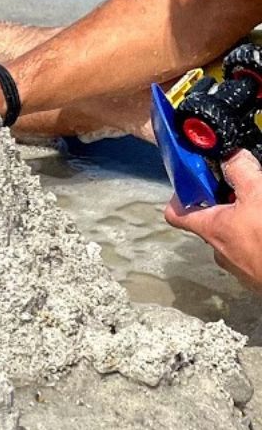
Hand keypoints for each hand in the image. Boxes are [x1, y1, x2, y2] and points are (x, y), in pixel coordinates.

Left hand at [165, 149, 261, 290]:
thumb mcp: (257, 193)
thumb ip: (240, 170)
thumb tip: (230, 155)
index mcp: (211, 229)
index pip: (175, 212)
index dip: (182, 192)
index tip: (197, 178)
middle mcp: (219, 250)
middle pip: (211, 220)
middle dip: (226, 201)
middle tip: (245, 187)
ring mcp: (238, 266)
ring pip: (235, 234)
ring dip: (246, 219)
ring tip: (261, 208)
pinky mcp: (257, 275)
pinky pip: (252, 248)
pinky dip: (257, 235)